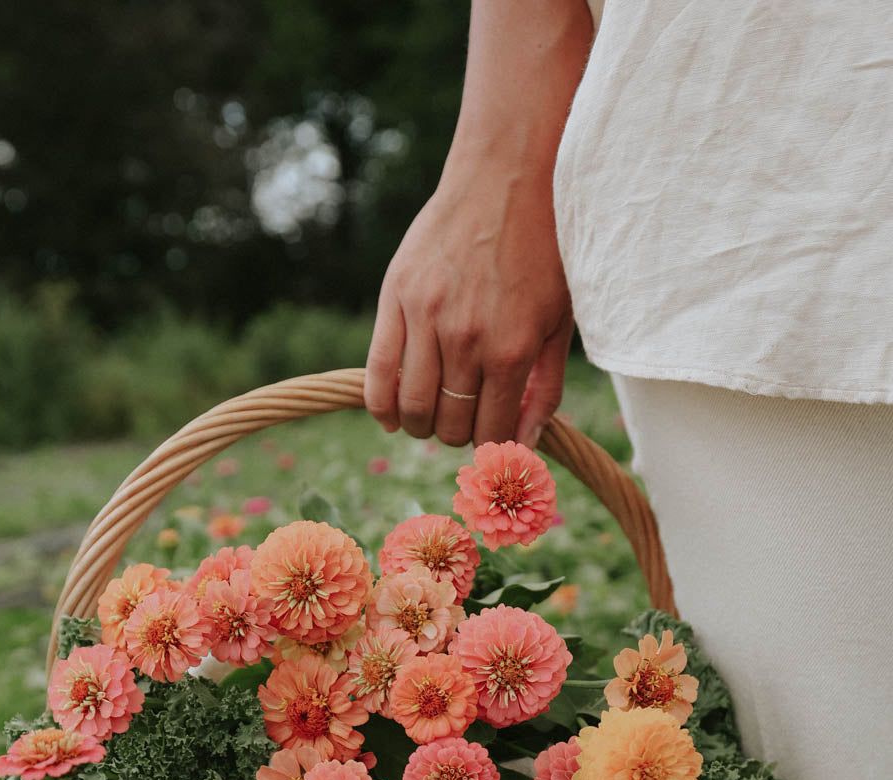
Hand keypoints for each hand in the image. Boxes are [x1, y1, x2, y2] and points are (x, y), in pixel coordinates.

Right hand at [364, 176, 574, 450]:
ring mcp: (428, 318)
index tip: (489, 434)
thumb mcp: (560, 322)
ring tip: (430, 415)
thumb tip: (527, 442)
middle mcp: (468, 340)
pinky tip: (390, 415)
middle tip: (462, 418)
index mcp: (513, 349)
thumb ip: (546, 387)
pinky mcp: (396, 297)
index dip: (490, 443)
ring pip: (413, 408)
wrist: (509, 177)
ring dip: (421, 425)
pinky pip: (377, 372)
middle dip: (456, 434)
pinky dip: (381, 406)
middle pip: (449, 425)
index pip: (491, 432)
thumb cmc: (543, 251)